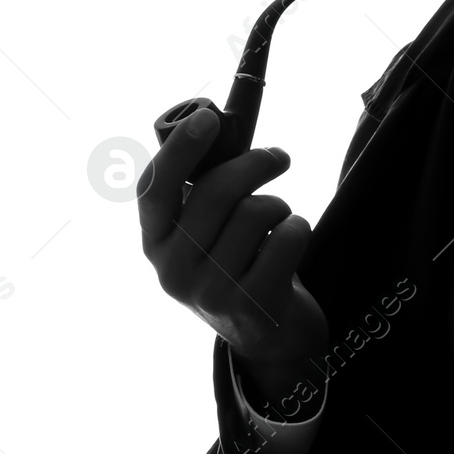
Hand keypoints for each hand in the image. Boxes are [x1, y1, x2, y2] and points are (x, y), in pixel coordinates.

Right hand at [136, 106, 328, 376]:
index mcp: (155, 241)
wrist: (271, 336)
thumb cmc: (241, 262)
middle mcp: (171, 269)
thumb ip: (206, 190)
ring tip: (279, 220)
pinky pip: (287, 238)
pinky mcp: (251, 306)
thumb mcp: (209, 232)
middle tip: (280, 157)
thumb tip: (218, 125)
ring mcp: (209, 292)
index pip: (154, 188)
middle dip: (258, 163)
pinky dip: (299, 229)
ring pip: (257, 212)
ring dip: (280, 205)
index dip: (180, 149)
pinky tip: (290, 242)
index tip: (209, 117)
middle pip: (217, 192)